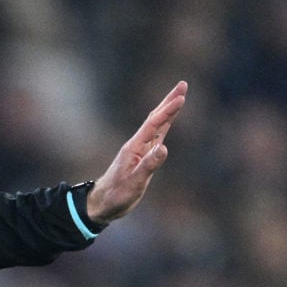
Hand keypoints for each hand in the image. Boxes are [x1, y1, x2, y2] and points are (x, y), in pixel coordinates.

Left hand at [87, 81, 187, 223]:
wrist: (103, 202)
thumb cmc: (117, 194)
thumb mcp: (135, 182)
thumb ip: (149, 165)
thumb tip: (164, 148)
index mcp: (135, 148)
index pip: (154, 125)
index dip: (168, 111)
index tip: (181, 97)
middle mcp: (138, 144)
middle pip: (156, 118)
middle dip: (169, 101)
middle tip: (183, 84)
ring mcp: (140, 149)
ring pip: (157, 124)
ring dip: (168, 109)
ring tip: (179, 96)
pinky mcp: (142, 156)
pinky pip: (156, 135)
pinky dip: (165, 124)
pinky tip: (168, 119)